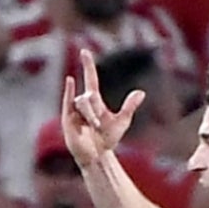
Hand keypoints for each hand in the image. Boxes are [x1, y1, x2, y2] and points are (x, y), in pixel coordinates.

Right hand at [62, 49, 141, 166]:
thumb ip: (129, 106)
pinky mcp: (67, 119)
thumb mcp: (122, 121)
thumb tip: (141, 92)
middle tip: (99, 126)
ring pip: (82, 103)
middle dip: (95, 111)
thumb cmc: (108, 139)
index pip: (90, 78)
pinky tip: (70, 80)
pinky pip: (68, 102)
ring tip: (94, 128)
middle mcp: (82, 102)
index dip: (88, 65)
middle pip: (89, 97)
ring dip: (90, 116)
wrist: (97, 156)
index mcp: (94, 101)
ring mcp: (73, 110)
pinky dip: (69, 91)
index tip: (84, 51)